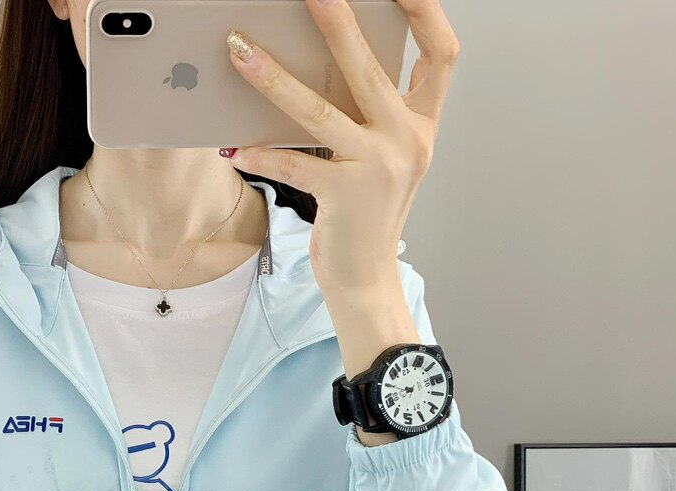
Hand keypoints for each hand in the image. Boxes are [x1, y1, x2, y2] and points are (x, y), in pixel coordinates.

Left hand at [222, 0, 459, 296]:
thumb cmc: (368, 216)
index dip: (426, 11)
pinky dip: (262, 156)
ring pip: (319, 112)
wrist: (367, 279)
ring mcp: (378, 169)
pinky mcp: (345, 197)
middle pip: (371, 69)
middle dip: (338, 23)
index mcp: (423, 125)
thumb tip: (324, 65)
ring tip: (240, 51)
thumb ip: (373, 115)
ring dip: (274, 78)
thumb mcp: (385, 159)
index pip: (442, 54)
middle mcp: (407, 142)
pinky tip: (233, 149)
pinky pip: (295, 165)